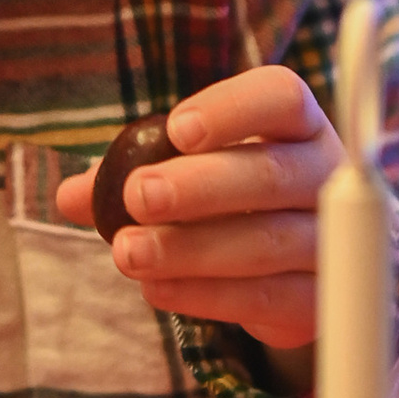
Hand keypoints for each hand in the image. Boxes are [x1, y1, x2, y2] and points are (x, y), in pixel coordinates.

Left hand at [54, 64, 339, 353]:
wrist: (303, 268)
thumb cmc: (237, 201)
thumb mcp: (193, 174)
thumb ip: (134, 175)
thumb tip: (68, 195)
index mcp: (298, 126)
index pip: (282, 98)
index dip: (233, 110)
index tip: (177, 130)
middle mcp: (326, 177)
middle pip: (272, 173)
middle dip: (199, 186)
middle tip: (137, 196)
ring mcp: (330, 241)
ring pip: (266, 241)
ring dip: (190, 248)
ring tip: (128, 252)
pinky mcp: (319, 299)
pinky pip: (266, 297)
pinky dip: (205, 295)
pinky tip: (156, 288)